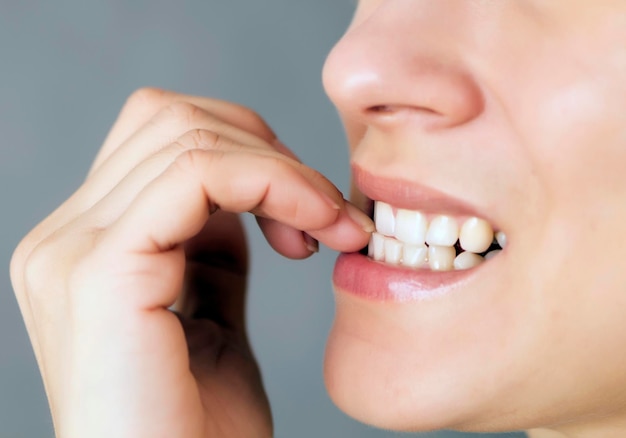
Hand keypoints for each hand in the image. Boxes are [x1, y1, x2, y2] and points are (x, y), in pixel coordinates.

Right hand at [10, 88, 372, 437]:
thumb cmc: (200, 432)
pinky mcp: (101, 271)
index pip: (162, 138)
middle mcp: (65, 238)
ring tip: (330, 225)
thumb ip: (211, 254)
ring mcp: (73, 250)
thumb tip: (236, 201)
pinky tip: (313, 228)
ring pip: (187, 133)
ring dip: (282, 169)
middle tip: (326, 211)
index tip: (313, 212)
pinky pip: (198, 173)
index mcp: (87, 246)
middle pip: (171, 119)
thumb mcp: (211, 319)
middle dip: (267, 150)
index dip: (251, 155)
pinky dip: (272, 183)